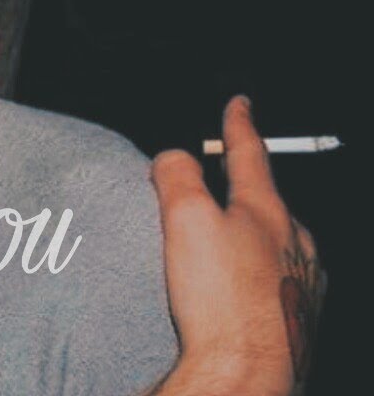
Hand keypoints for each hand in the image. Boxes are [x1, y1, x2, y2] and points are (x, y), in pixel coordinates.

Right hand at [148, 96, 323, 395]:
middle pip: (265, 200)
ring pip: (273, 243)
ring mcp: (301, 281)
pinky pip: (275, 281)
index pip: (250, 154)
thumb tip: (174, 157)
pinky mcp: (297, 317)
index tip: (239, 105)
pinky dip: (252, 276)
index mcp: (268, 211)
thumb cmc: (220, 299)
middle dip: (243, 188)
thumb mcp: (184, 219)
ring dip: (249, 236)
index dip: (238, 125)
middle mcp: (294, 243)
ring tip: (219, 245)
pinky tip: (233, 291)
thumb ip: (177, 175)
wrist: (248, 370)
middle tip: (219, 181)